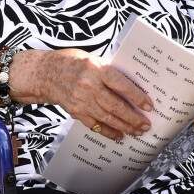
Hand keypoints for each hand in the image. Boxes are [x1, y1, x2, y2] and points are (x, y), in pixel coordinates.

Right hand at [30, 48, 153, 139]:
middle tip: (146, 124)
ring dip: (124, 126)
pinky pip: (94, 125)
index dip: (137, 96)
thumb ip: (109, 70)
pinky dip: (108, 131)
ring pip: (107, 117)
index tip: (148, 105)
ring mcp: (81, 100)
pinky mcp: (75, 111)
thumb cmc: (70, 62)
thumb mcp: (91, 58)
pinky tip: (119, 135)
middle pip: (116, 105)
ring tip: (137, 131)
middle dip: (133, 118)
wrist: (44, 73)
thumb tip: (131, 84)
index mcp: (96, 69)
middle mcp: (88, 85)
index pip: (121, 84)